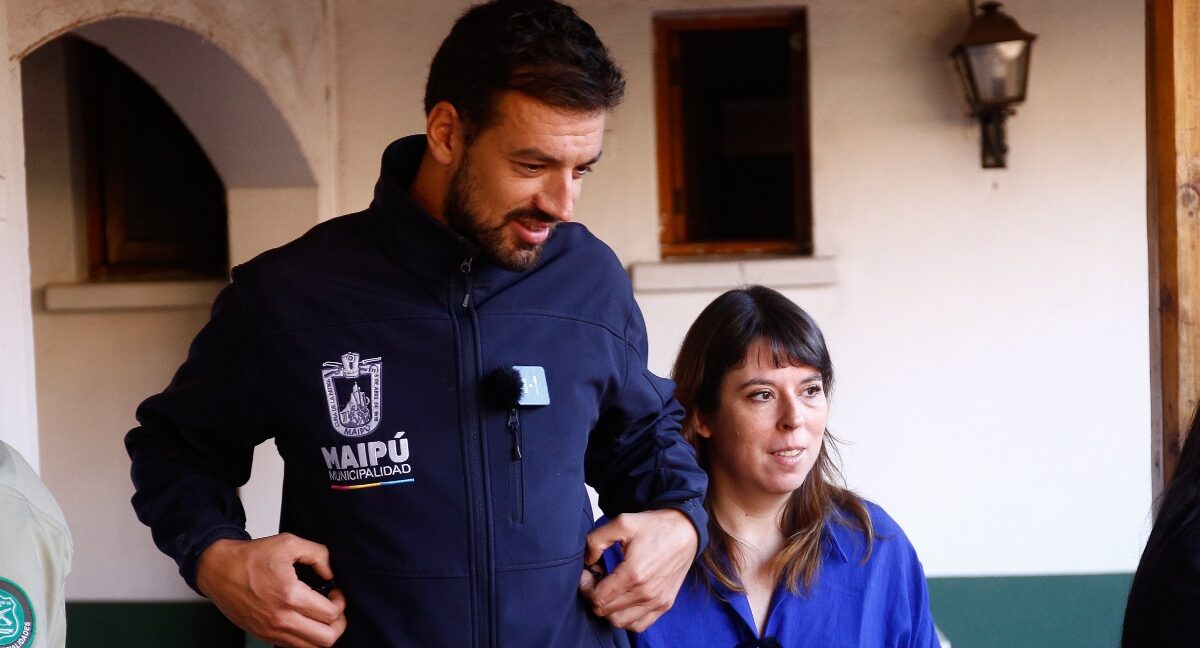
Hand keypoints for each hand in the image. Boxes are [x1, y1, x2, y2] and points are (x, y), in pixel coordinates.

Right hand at [196, 533, 346, 647]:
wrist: (218, 570)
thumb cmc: (250, 557)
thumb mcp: (289, 543)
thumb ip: (318, 554)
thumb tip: (331, 573)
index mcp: (289, 595)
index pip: (330, 614)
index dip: (340, 603)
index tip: (335, 593)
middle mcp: (280, 619)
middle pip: (326, 640)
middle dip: (338, 624)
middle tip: (334, 608)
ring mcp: (270, 631)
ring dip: (322, 634)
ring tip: (320, 616)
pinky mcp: (262, 636)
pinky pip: (293, 647)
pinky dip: (304, 638)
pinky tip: (304, 621)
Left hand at [578, 509, 697, 631]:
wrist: (685, 531)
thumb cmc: (655, 526)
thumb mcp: (622, 522)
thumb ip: (596, 540)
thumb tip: (587, 561)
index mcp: (634, 573)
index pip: (597, 597)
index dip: (585, 587)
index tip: (587, 573)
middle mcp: (646, 592)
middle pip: (605, 611)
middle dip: (593, 596)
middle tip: (596, 580)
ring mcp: (657, 601)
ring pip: (619, 622)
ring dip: (608, 609)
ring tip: (609, 590)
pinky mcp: (664, 605)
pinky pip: (638, 625)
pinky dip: (625, 618)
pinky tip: (623, 600)